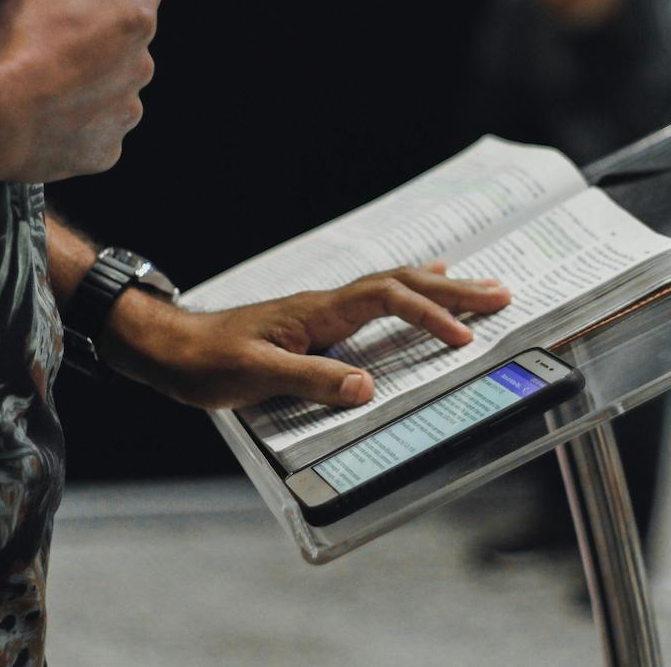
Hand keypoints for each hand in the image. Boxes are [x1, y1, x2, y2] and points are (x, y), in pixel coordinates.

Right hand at [0, 0, 163, 183]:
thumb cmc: (14, 44)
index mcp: (134, 20)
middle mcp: (143, 68)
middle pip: (131, 37)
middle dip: (103, 31)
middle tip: (56, 32)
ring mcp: (126, 113)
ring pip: (119, 85)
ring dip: (95, 78)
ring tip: (48, 77)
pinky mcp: (108, 151)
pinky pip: (101, 129)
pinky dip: (81, 121)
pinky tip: (48, 115)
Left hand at [99, 262, 512, 409]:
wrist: (167, 347)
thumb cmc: (205, 361)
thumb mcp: (254, 375)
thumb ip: (310, 379)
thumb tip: (367, 387)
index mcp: (317, 311)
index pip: (387, 299)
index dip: (429, 314)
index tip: (463, 337)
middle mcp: (325, 304)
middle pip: (400, 284)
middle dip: (453, 290)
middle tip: (502, 294)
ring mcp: (322, 311)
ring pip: (392, 287)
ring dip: (437, 287)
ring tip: (480, 286)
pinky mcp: (315, 324)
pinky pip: (374, 300)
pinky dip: (408, 294)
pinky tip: (418, 290)